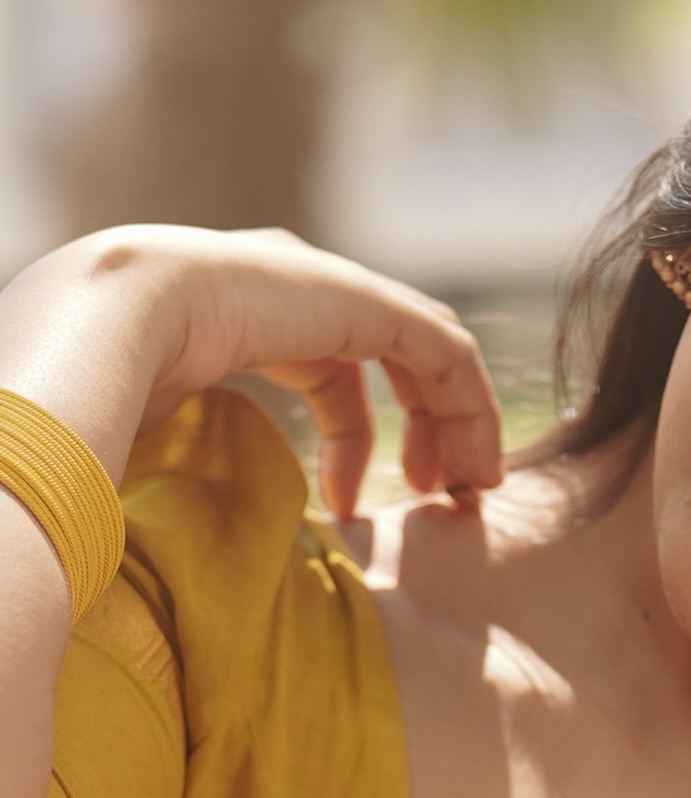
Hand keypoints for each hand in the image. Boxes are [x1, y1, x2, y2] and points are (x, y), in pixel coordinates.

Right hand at [125, 224, 503, 518]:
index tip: (356, 509)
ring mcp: (333, 286)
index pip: (333, 371)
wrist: (117, 320)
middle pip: (391, 359)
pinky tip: (470, 463)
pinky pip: (442, 353)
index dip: (358, 441)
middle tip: (440, 499)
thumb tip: (179, 510)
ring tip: (463, 492)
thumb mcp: (165, 418)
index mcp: (253, 312)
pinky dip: (469, 407)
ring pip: (429, 355)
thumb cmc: (114, 381)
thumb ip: (198, 442)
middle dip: (425, 430)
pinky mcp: (365, 299)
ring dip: (457, 426)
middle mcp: (300, 290)